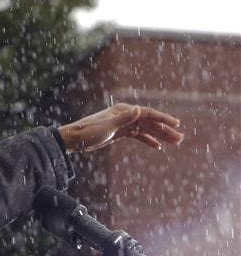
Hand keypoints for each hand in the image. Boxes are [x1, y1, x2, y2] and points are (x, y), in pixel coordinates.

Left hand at [58, 103, 184, 152]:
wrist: (74, 140)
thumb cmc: (88, 132)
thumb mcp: (107, 126)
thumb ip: (124, 118)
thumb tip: (139, 109)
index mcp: (123, 111)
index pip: (148, 113)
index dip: (163, 119)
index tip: (177, 124)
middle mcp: (125, 115)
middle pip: (150, 122)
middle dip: (165, 130)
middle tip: (180, 138)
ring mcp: (123, 124)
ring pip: (146, 129)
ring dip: (160, 135)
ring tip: (174, 142)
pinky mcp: (119, 133)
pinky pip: (138, 135)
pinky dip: (147, 140)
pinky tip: (157, 146)